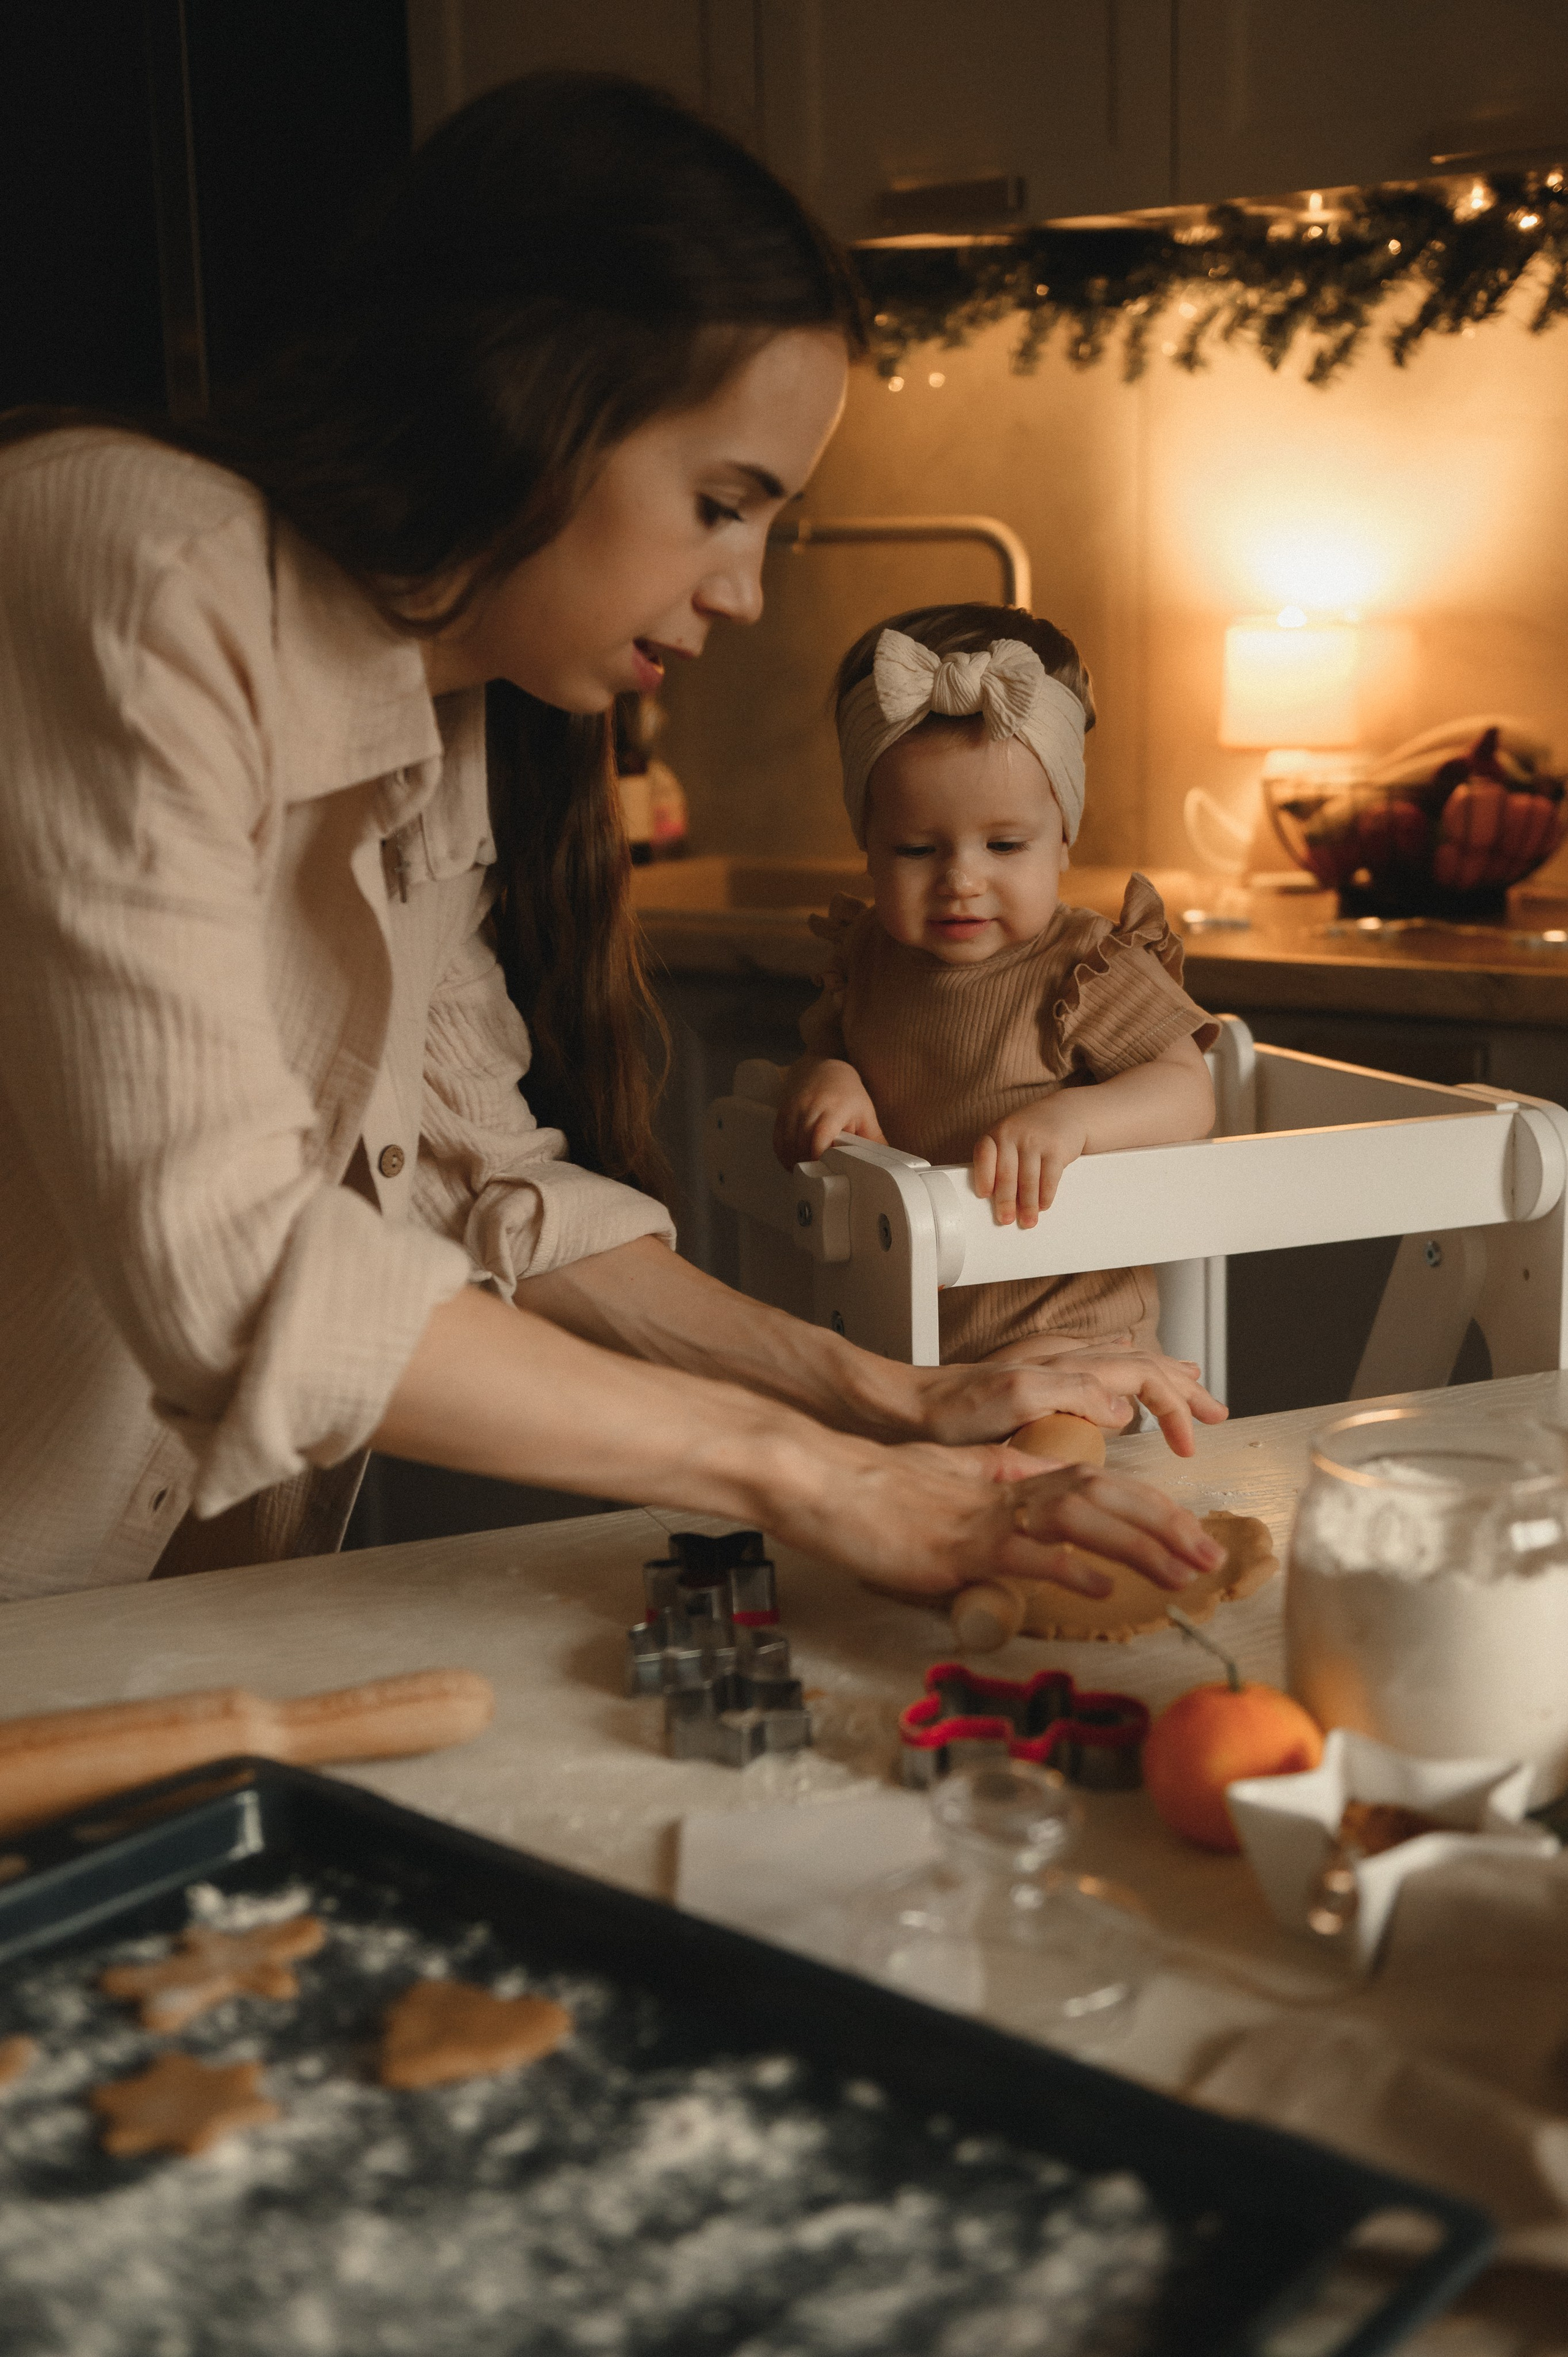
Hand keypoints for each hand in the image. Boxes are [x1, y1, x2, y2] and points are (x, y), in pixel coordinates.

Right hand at [773, 1057, 885, 1166]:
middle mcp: (810, 1106)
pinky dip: (783, 1154)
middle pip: (801, 1142)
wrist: (825, 1069)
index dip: (818, 1156)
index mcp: (834, 1108)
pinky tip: (792, 1162)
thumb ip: (875, 1140)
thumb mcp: (866, 1114)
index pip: (820, 1135)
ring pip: (787, 1142)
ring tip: (804, 1172)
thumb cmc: (848, 1095)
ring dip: (793, 1161)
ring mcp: (794, 1108)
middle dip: (806, 1163)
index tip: (823, 1171)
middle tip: (816, 1177)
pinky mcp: (783, 1111)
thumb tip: (885, 1164)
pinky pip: (777, 1138)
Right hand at [805, 1443, 1225, 1600]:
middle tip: (1212, 1557)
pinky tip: (1103, 1585)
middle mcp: (1009, 1490)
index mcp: (1011, 1477)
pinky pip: (1025, 1553)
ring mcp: (987, 1516)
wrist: (825, 1480)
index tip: (1190, 1537)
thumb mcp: (951, 1485)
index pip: (1099, 1487)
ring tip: (1183, 1570)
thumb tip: (1039, 1514)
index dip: (1152, 1511)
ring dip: (1140, 1545)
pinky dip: (1069, 1567)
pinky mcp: (960, 1545)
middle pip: (1107, 1498)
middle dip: (1167, 1527)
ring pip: (1082, 1520)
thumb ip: (997, 1495)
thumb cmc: (876, 1490)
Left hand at [904, 1345, 1226, 1456]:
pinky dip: (1123, 1377)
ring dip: (1160, 1376)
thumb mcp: (1015, 1399)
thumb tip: (1124, 1408)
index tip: (1191, 1445)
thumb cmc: (949, 1409)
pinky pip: (1094, 1372)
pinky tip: (1122, 1385)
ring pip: (1121, 1365)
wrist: (903, 1407)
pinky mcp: (1031, 1386)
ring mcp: (1047, 1372)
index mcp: (1067, 1368)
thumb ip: (1074, 1395)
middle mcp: (1062, 1363)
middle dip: (1183, 1386)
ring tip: (1189, 1382)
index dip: (1176, 1408)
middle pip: (1141, 1364)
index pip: (1143, 1377)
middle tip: (1216, 1410)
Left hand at [972, 1095, 1088, 1226]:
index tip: (983, 1195)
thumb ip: (1001, 1159)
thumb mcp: (1011, 1136)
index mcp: (996, 1133)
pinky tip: (1043, 1206)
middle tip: (1005, 1220)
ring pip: (1029, 1180)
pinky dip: (1046, 1195)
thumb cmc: (1031, 1132)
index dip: (983, 1175)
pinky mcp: (1057, 1148)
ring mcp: (1036, 1140)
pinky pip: (1049, 1177)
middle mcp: (1013, 1134)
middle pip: (1007, 1173)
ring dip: (1028, 1205)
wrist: (1066, 1112)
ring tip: (1028, 1221)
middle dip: (1006, 1201)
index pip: (984, 1154)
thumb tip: (996, 1198)